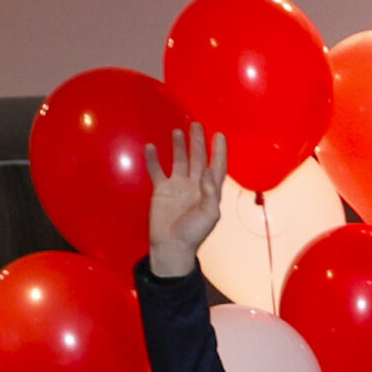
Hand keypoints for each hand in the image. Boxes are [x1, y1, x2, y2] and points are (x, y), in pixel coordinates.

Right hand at [143, 122, 224, 278]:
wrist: (171, 246)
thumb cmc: (193, 234)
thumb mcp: (208, 215)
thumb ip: (210, 193)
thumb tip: (207, 171)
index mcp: (209, 192)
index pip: (216, 167)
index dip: (219, 152)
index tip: (220, 135)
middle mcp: (194, 186)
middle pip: (197, 159)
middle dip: (198, 142)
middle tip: (197, 125)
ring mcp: (177, 187)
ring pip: (178, 161)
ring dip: (179, 147)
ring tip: (178, 131)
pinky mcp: (161, 191)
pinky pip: (157, 171)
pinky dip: (153, 159)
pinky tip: (152, 147)